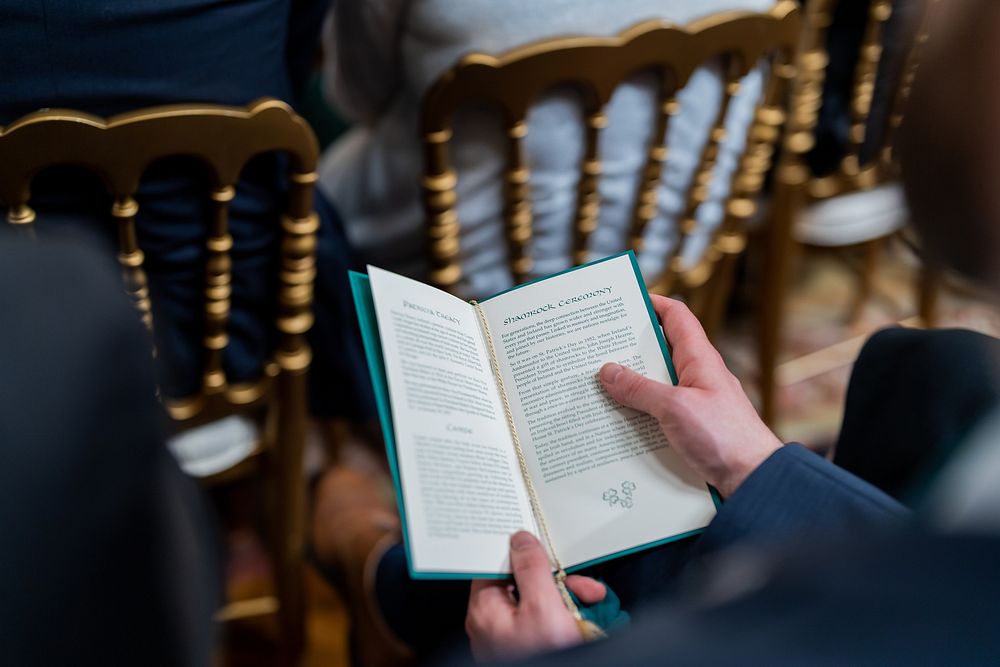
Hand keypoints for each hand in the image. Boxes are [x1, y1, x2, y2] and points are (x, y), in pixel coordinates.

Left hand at [466, 531, 605, 661]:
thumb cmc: (544, 660)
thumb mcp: (543, 606)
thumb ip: (531, 568)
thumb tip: (520, 541)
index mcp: (485, 609)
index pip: (496, 565)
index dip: (520, 553)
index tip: (540, 546)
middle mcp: (492, 624)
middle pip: (521, 584)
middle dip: (556, 581)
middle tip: (580, 587)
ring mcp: (509, 639)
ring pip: (537, 603)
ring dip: (568, 600)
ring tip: (590, 606)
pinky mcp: (527, 648)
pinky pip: (544, 623)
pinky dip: (565, 618)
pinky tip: (584, 622)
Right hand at [599, 296, 780, 496]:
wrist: (753, 479)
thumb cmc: (724, 437)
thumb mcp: (675, 408)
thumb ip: (640, 388)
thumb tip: (607, 370)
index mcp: (700, 359)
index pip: (676, 316)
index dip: (652, 304)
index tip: (623, 300)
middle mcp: (698, 376)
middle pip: (660, 351)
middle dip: (629, 348)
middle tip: (597, 348)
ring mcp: (696, 402)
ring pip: (656, 383)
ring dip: (630, 384)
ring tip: (598, 385)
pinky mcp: (692, 427)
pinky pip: (659, 411)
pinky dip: (639, 412)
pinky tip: (618, 421)